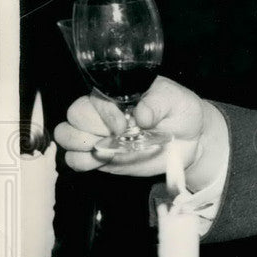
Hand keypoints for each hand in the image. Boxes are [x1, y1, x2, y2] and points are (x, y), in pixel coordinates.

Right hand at [54, 76, 227, 189]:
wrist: (190, 139)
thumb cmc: (180, 112)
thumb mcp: (176, 100)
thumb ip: (158, 102)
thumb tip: (141, 115)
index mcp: (117, 93)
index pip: (94, 99)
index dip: (106, 114)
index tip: (126, 124)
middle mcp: (102, 112)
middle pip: (74, 115)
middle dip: (91, 129)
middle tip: (118, 138)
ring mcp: (99, 135)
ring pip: (66, 136)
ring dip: (81, 146)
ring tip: (106, 150)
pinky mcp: (100, 157)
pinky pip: (75, 160)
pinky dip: (84, 162)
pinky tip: (104, 161)